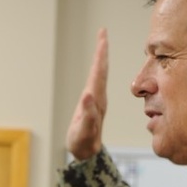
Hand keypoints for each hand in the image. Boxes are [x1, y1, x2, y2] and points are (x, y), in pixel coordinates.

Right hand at [66, 28, 107, 159]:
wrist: (87, 153)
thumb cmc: (83, 143)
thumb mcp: (84, 131)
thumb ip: (87, 115)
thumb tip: (88, 94)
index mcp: (97, 99)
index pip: (99, 72)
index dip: (100, 53)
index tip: (103, 35)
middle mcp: (98, 97)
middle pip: (101, 70)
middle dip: (101, 51)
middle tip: (102, 33)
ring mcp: (96, 100)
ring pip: (99, 75)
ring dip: (100, 58)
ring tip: (101, 44)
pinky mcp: (92, 104)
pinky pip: (95, 82)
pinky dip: (96, 70)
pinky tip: (96, 67)